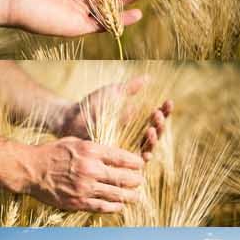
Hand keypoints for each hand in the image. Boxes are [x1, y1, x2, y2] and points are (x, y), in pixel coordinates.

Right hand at [0, 134, 144, 212]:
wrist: (31, 170)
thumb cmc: (52, 152)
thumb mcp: (74, 142)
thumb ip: (94, 148)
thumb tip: (113, 154)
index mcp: (90, 151)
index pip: (121, 157)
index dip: (135, 162)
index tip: (141, 164)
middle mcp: (90, 169)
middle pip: (122, 177)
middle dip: (135, 180)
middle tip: (141, 181)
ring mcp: (85, 187)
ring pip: (116, 194)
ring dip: (129, 196)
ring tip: (137, 197)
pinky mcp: (78, 202)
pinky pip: (102, 206)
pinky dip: (114, 207)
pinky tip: (120, 206)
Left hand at [57, 75, 172, 156]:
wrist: (72, 119)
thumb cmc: (92, 105)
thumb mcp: (113, 94)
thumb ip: (130, 88)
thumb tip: (148, 78)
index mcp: (136, 120)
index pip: (156, 117)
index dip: (164, 111)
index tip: (168, 102)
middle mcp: (135, 135)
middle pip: (156, 133)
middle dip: (160, 124)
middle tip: (158, 115)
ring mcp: (128, 148)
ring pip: (149, 147)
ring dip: (154, 139)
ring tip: (151, 129)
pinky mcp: (120, 160)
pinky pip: (136, 162)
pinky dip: (143, 155)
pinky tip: (145, 150)